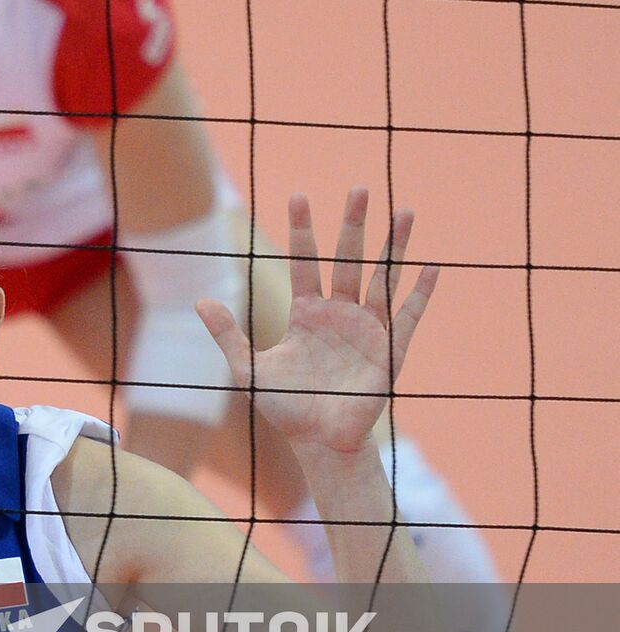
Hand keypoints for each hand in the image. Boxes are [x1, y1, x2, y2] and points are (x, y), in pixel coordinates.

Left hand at [196, 188, 438, 455]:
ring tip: (404, 211)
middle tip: (358, 188)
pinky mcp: (390, 349)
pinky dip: (421, 292)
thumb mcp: (250, 370)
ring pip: (382, 277)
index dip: (302, 230)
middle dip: (353, 224)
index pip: (305, 262)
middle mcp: (339, 314)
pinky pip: (408, 315)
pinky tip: (431, 267)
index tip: (298, 196)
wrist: (320, 442)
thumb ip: (228, 336)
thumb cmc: (286, 408)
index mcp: (307, 314)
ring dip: (394, 246)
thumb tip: (200, 300)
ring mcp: (367, 329)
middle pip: (348, 259)